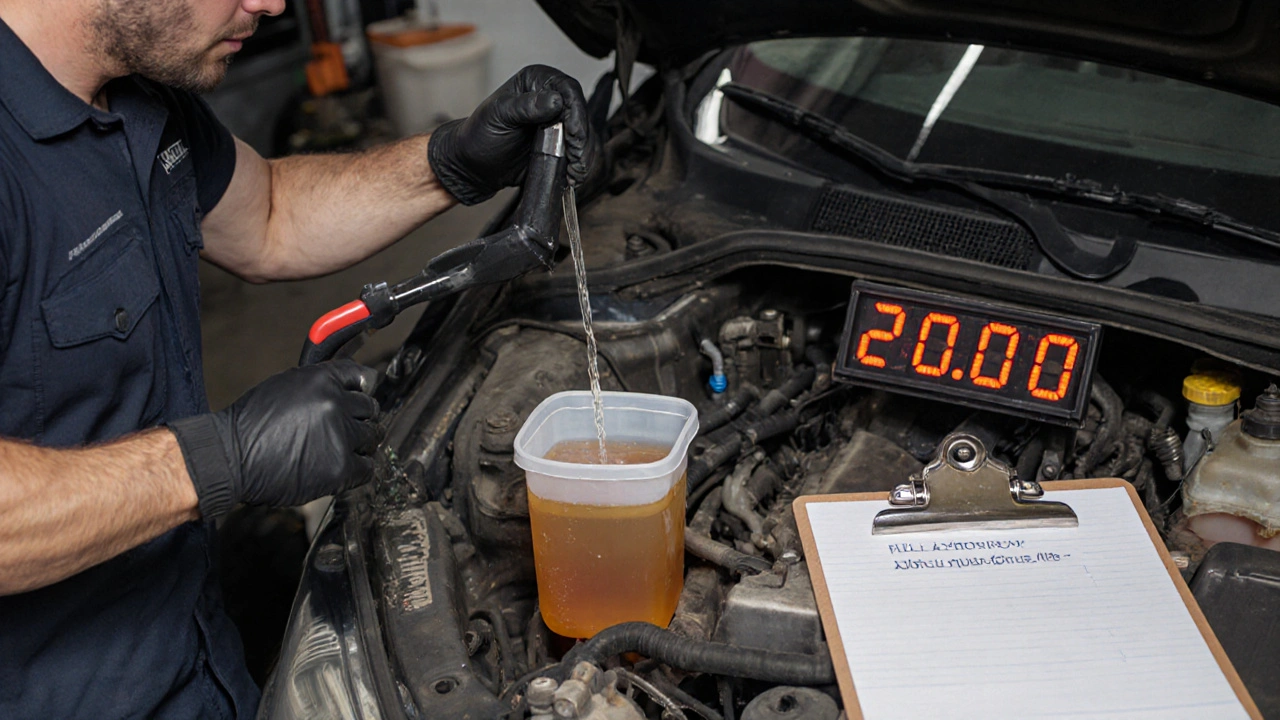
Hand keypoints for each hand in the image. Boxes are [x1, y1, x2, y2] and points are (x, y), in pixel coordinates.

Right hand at [169, 360, 382, 518]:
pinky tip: (341, 468)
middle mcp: (336, 403)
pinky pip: (366, 468)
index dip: (358, 390)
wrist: (229, 458)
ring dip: (359, 444)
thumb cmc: (248, 425)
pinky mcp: (340, 467)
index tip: (356, 400)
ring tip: (340, 450)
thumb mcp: (283, 387)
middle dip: (359, 418)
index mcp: (322, 380)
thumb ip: (317, 386)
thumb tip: (341, 390)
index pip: (360, 377)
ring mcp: (341, 436)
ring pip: (371, 437)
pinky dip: (357, 469)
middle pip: (369, 409)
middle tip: (347, 429)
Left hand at [428, 64, 599, 204]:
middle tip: (575, 161)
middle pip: (581, 113)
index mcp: (535, 81)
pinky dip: (578, 164)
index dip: (576, 114)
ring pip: (584, 134)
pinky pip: (577, 150)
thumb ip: (526, 106)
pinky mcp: (559, 143)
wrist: (473, 166)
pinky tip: (572, 175)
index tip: (574, 136)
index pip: (568, 90)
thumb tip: (555, 100)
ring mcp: (556, 121)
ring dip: (583, 155)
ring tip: (573, 173)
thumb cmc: (479, 136)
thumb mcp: (499, 116)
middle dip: (581, 140)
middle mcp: (549, 97)